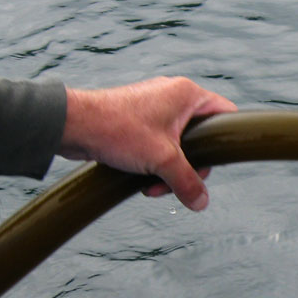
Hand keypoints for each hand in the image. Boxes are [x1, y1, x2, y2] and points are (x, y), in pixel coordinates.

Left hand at [59, 77, 235, 210]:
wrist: (72, 126)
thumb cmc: (117, 129)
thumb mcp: (162, 160)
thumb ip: (187, 182)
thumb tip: (201, 202)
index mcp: (187, 94)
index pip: (226, 114)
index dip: (225, 141)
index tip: (214, 163)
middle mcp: (173, 96)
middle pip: (200, 138)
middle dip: (188, 167)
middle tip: (175, 182)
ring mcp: (154, 107)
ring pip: (178, 146)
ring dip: (169, 170)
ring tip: (153, 185)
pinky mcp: (137, 120)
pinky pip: (158, 145)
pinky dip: (153, 164)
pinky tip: (141, 178)